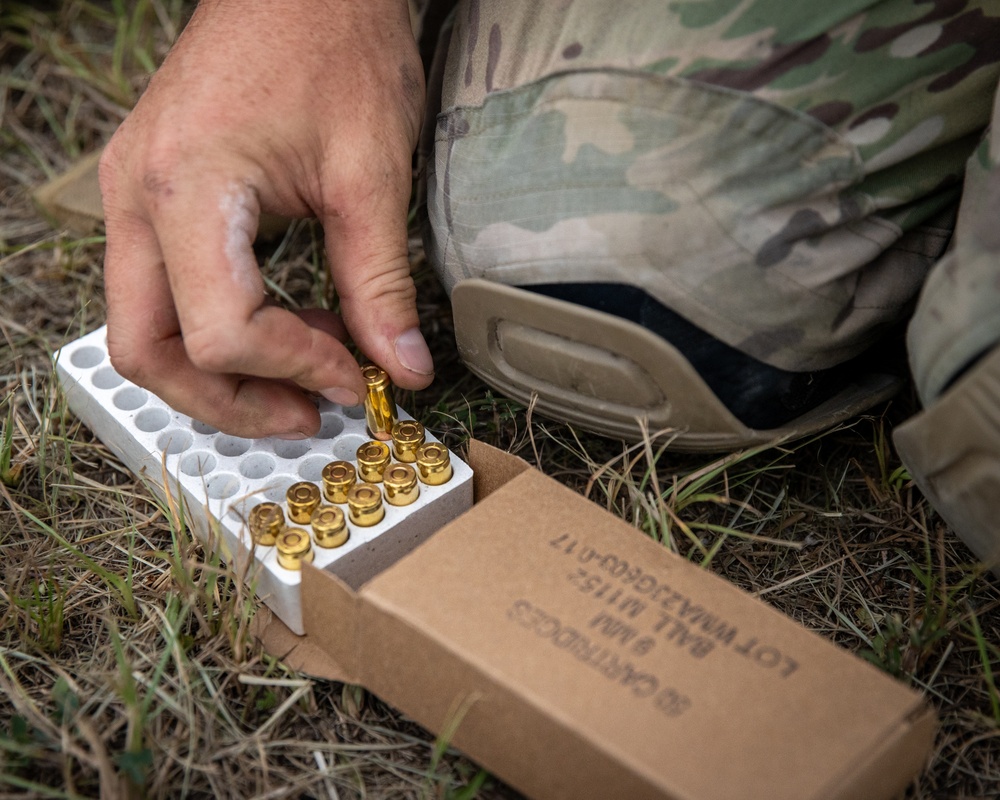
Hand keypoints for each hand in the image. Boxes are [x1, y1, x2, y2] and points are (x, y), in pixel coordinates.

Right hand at [99, 0, 429, 438]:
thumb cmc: (333, 45)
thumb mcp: (371, 172)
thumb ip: (380, 284)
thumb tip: (404, 367)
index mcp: (185, 190)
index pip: (221, 331)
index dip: (296, 368)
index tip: (357, 376)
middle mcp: (136, 200)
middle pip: (150, 351)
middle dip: (232, 401)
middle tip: (311, 412)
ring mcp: (133, 199)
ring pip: (148, 333)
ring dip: (223, 375)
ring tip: (308, 374)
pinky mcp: (152, 198)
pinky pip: (165, 295)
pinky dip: (221, 332)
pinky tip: (288, 327)